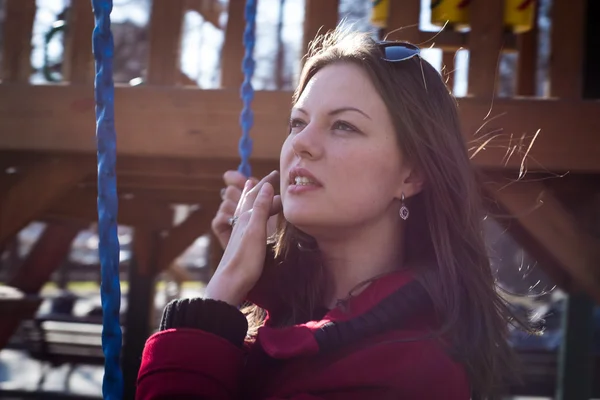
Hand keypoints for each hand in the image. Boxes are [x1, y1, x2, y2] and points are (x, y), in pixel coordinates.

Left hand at [205, 171, 281, 305]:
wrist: (229, 285)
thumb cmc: (244, 259)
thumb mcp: (255, 231)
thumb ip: (260, 208)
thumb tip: (265, 185)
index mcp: (245, 217)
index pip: (258, 194)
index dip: (267, 183)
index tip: (278, 173)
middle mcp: (240, 223)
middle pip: (249, 200)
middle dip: (257, 188)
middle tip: (264, 178)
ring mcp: (239, 234)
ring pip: (245, 209)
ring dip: (250, 198)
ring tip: (250, 189)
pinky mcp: (240, 245)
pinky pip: (244, 221)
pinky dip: (248, 213)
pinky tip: (246, 219)